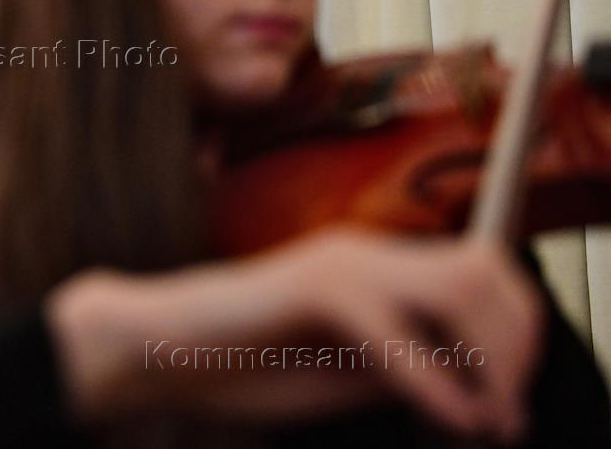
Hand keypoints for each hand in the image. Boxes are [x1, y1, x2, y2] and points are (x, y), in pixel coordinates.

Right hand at [45, 229, 541, 443]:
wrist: (159, 349)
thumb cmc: (239, 363)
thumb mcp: (342, 374)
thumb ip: (404, 367)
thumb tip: (475, 383)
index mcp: (372, 267)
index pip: (478, 274)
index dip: (513, 336)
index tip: (504, 403)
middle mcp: (365, 253)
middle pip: (486, 269)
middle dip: (515, 346)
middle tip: (503, 415)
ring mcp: (340, 266)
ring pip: (459, 287)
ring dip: (488, 359)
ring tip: (480, 420)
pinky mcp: (313, 291)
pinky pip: (397, 333)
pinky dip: (432, 384)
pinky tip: (441, 421)